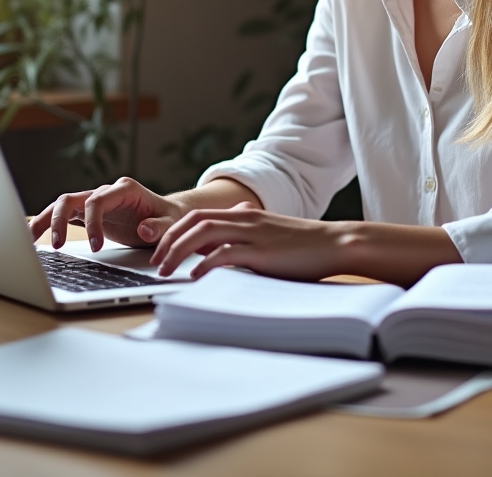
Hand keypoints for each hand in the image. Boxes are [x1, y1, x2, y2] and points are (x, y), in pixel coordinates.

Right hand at [29, 177, 181, 251]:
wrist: (168, 215)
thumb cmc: (169, 219)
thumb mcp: (171, 224)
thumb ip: (159, 227)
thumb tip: (144, 229)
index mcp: (125, 189)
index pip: (98, 200)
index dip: (93, 222)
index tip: (97, 246)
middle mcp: (106, 192)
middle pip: (73, 198)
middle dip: (60, 219)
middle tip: (58, 245)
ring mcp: (95, 201)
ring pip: (63, 204)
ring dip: (46, 219)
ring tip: (30, 239)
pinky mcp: (89, 213)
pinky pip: (65, 215)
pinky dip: (48, 224)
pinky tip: (34, 237)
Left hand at [150, 203, 346, 280]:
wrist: (335, 243)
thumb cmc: (305, 242)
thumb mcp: (271, 230)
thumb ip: (248, 227)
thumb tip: (228, 227)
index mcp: (244, 214)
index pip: (198, 215)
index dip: (174, 231)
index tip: (161, 250)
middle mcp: (244, 219)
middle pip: (194, 221)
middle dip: (169, 241)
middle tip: (155, 262)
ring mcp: (253, 234)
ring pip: (204, 233)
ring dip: (179, 251)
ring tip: (166, 271)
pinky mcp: (262, 252)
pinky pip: (225, 254)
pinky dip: (205, 264)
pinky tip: (196, 277)